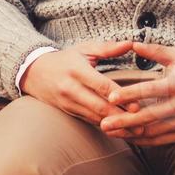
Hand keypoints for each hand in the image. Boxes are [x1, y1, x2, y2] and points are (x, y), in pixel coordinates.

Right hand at [19, 39, 143, 125]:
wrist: (33, 72)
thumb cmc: (65, 59)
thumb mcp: (84, 49)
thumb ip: (108, 48)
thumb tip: (130, 43)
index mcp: (77, 71)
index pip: (101, 86)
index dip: (119, 97)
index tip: (135, 105)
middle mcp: (71, 89)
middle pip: (99, 106)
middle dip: (120, 117)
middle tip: (141, 123)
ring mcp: (68, 103)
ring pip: (94, 117)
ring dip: (115, 126)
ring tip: (134, 131)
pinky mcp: (68, 111)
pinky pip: (88, 121)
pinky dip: (104, 126)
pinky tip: (119, 131)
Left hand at [97, 42, 174, 146]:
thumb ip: (156, 51)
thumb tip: (133, 44)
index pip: (150, 90)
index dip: (130, 94)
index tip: (111, 97)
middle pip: (148, 115)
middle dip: (125, 121)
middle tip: (104, 123)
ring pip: (153, 131)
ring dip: (130, 133)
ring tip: (110, 132)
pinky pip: (160, 141)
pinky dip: (143, 141)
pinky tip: (128, 138)